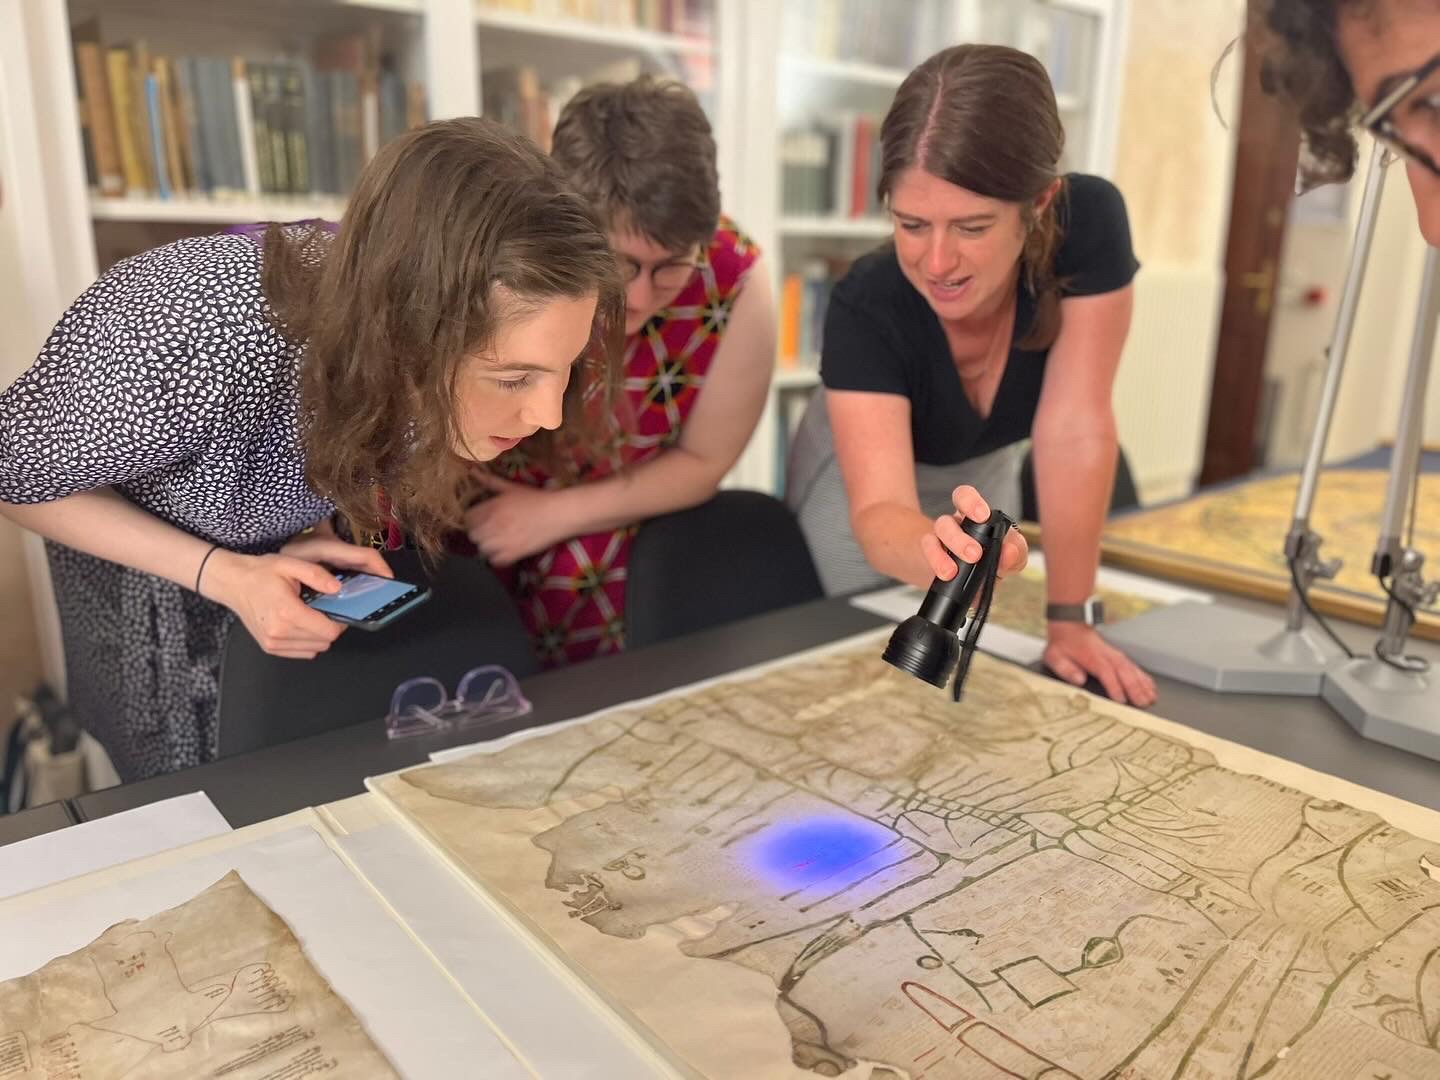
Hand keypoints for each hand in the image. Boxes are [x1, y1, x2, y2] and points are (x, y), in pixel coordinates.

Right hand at [202, 538, 389, 659]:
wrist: (233, 583)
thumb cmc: (260, 573)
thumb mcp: (290, 564)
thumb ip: (316, 575)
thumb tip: (338, 588)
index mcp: (287, 612)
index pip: (329, 631)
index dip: (340, 622)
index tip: (338, 609)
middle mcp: (279, 632)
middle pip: (324, 641)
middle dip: (330, 627)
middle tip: (325, 610)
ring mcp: (273, 642)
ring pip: (315, 649)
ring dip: (319, 635)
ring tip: (311, 615)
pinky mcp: (270, 647)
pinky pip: (302, 652)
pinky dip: (307, 642)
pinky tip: (301, 624)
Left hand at [464, 474, 575, 566]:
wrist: (558, 514)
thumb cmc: (536, 499)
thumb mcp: (512, 487)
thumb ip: (490, 481)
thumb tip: (472, 471)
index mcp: (492, 507)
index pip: (467, 519)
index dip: (473, 520)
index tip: (481, 520)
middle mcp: (494, 525)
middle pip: (473, 536)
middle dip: (479, 533)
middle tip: (490, 531)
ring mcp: (503, 541)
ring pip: (482, 550)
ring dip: (488, 546)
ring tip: (498, 541)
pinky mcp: (514, 554)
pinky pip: (495, 561)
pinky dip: (498, 558)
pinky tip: (506, 551)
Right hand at [921, 485, 1028, 581]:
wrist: (969, 583)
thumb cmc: (992, 563)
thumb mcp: (1011, 559)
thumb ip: (1016, 553)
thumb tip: (1009, 552)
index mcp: (974, 518)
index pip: (965, 497)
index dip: (971, 502)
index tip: (982, 516)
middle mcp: (954, 525)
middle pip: (946, 520)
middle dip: (959, 538)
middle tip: (974, 555)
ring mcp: (939, 541)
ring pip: (932, 538)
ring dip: (943, 554)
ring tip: (953, 571)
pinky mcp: (929, 558)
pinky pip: (927, 554)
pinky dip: (936, 563)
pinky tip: (945, 575)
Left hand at [1044, 623, 1156, 706]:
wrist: (1070, 627)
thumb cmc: (1063, 644)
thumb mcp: (1054, 656)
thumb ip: (1065, 668)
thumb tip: (1078, 679)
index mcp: (1092, 657)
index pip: (1106, 672)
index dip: (1114, 686)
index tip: (1121, 700)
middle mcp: (1107, 656)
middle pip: (1124, 672)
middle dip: (1135, 688)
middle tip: (1143, 704)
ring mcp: (1115, 655)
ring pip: (1132, 670)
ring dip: (1143, 684)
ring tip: (1151, 698)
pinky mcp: (1119, 657)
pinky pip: (1135, 667)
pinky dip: (1144, 677)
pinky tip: (1150, 686)